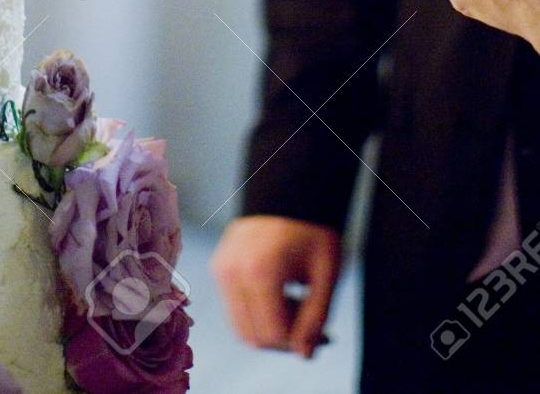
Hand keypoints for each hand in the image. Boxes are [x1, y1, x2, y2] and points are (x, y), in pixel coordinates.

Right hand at [211, 216, 340, 358]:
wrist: (285, 190)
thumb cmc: (311, 230)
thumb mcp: (326, 275)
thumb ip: (316, 319)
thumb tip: (303, 354)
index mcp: (259, 272)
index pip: (272, 334)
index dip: (298, 344)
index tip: (321, 334)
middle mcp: (232, 271)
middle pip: (252, 335)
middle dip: (283, 340)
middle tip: (309, 322)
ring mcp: (221, 268)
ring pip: (240, 325)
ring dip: (268, 328)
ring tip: (294, 304)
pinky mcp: (219, 265)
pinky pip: (234, 307)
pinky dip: (256, 312)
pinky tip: (279, 293)